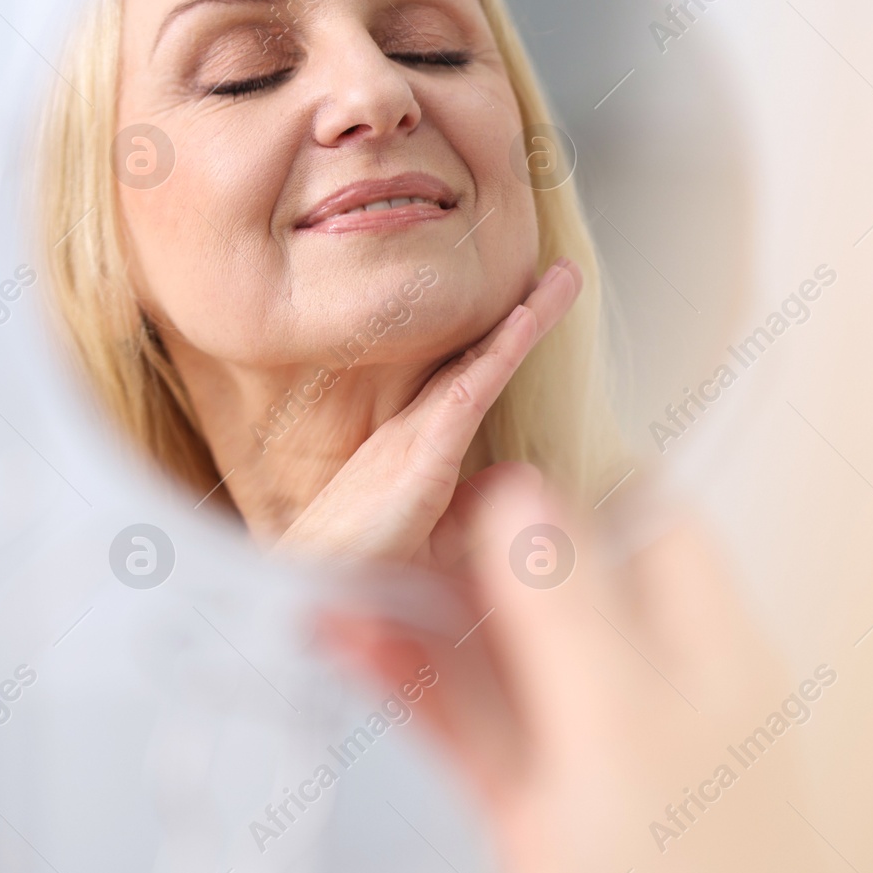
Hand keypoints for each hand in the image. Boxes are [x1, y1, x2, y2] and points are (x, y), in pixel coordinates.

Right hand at [273, 258, 581, 564]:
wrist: (306, 600)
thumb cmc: (359, 576)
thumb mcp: (433, 544)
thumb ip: (474, 509)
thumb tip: (522, 472)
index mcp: (417, 447)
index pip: (475, 380)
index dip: (509, 341)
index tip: (543, 305)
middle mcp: (415, 430)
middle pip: (479, 358)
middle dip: (526, 313)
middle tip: (566, 272)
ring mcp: (415, 440)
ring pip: (481, 364)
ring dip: (527, 319)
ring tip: (564, 278)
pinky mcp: (420, 461)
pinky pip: (467, 396)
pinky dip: (501, 355)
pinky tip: (528, 322)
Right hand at [319, 464, 819, 872]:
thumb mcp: (625, 725)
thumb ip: (570, 608)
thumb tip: (520, 492)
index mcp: (703, 642)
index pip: (643, 513)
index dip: (563, 475)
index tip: (472, 453)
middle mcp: (649, 681)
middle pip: (556, 574)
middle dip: (467, 536)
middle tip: (376, 504)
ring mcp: (589, 745)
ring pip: (499, 648)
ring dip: (419, 606)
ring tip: (334, 564)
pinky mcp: (536, 806)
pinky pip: (467, 721)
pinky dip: (407, 679)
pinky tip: (346, 641)